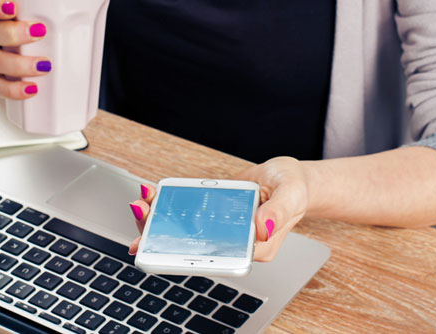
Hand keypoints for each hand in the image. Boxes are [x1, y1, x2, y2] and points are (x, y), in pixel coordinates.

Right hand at [0, 0, 50, 98]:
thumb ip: (38, 0)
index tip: (13, 7)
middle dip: (14, 34)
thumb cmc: (12, 17)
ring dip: (18, 65)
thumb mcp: (20, 0)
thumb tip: (78, 1)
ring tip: (43, 65)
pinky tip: (31, 89)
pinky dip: (12, 89)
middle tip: (39, 32)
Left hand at [128, 157, 309, 261]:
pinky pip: (188, 213)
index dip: (185, 255)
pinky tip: (154, 196)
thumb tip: (261, 226)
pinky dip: (170, 205)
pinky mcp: (213, 214)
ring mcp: (222, 228)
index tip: (162, 244)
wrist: (289, 177)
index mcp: (253, 248)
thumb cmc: (293, 187)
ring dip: (160, 219)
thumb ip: (278, 211)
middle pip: (193, 246)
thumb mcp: (290, 194)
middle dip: (161, 233)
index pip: (215, 257)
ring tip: (142, 203)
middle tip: (142, 212)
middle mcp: (234, 242)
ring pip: (185, 230)